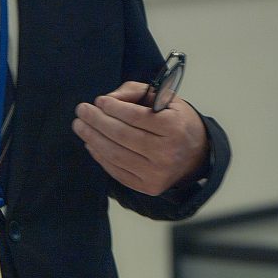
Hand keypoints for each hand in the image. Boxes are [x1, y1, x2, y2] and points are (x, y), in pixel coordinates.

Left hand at [73, 82, 208, 195]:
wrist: (197, 155)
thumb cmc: (177, 122)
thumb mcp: (165, 98)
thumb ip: (136, 91)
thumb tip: (108, 99)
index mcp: (173, 127)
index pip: (135, 116)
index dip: (113, 108)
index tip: (99, 101)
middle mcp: (166, 152)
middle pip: (122, 135)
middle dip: (97, 121)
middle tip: (81, 111)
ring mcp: (157, 173)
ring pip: (115, 154)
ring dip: (93, 138)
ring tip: (80, 126)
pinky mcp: (148, 186)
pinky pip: (117, 171)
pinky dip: (100, 157)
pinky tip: (91, 144)